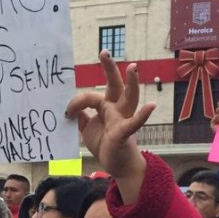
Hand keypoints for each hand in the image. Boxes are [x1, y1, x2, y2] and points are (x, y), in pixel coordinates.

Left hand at [64, 50, 154, 179]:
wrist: (117, 165)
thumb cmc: (104, 145)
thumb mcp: (87, 129)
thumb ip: (81, 116)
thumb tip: (70, 107)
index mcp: (105, 107)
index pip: (89, 97)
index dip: (76, 102)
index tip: (67, 113)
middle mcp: (116, 109)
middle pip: (114, 85)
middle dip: (109, 68)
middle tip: (104, 52)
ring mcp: (122, 119)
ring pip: (128, 98)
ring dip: (131, 83)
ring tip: (133, 68)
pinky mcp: (125, 133)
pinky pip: (134, 123)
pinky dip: (143, 115)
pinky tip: (151, 106)